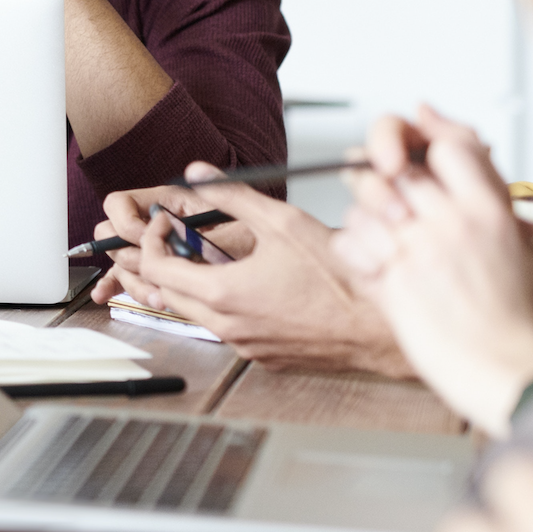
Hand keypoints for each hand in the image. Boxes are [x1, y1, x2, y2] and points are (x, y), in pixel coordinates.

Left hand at [90, 163, 412, 375]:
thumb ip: (233, 196)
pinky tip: (246, 286)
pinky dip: (222, 307)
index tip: (167, 222)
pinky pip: (228, 331)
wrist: (380, 328)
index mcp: (222, 293)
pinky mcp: (264, 357)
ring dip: (192, 285)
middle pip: (168, 293)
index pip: (156, 267)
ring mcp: (245, 346)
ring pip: (197, 314)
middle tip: (178, 237)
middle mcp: (227, 326)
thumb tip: (196, 174)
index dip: (153, 239)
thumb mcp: (284, 222)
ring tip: (209, 257)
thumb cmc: (340, 277)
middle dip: (165, 261)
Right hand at [91, 183, 262, 289]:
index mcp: (173, 202)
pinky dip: (117, 286)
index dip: (126, 222)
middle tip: (150, 271)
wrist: (293, 272)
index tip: (145, 239)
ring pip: (124, 264)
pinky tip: (104, 295)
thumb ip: (208, 221)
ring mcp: (161, 250)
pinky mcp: (165, 275)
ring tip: (158, 296)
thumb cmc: (277, 239)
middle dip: (126, 254)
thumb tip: (177, 214)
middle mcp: (161, 224)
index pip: (120, 203)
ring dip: (132, 280)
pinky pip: (132, 279)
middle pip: (115, 236)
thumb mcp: (249, 225)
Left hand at [333, 107, 532, 436]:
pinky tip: (369, 258)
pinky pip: (348, 241)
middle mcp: (451, 224)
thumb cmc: (521, 325)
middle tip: (370, 173)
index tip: (411, 145)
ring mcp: (417, 250)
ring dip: (363, 210)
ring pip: (365, 201)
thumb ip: (513, 217)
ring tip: (375, 225)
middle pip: (395, 169)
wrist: (504, 373)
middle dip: (377, 169)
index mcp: (492, 212)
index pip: (449, 147)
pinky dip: (351, 246)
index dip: (426, 142)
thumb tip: (494, 188)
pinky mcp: (388, 280)